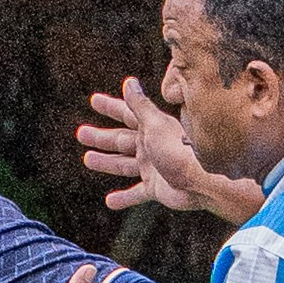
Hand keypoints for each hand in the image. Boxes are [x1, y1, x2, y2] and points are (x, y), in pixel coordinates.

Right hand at [77, 78, 208, 212]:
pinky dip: (124, 198)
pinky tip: (110, 201)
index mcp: (151, 128)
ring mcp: (153, 168)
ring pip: (124, 165)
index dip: (110, 107)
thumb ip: (139, 105)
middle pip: (120, 140)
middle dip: (101, 137)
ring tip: (88, 159)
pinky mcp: (157, 188)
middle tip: (80, 133)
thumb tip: (129, 81)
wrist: (203, 181)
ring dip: (106, 162)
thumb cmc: (180, 149)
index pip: (126, 114)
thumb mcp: (154, 124)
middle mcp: (151, 146)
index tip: (94, 100)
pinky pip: (136, 193)